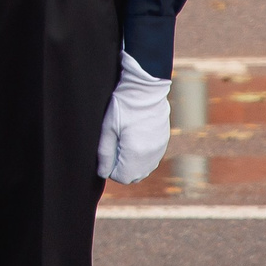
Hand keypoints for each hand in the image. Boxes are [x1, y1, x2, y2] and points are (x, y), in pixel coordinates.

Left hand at [96, 51, 172, 184]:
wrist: (146, 88)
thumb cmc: (123, 106)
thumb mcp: (108, 129)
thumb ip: (104, 153)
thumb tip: (102, 172)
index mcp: (136, 154)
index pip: (122, 177)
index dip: (110, 169)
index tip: (107, 153)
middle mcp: (152, 155)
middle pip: (134, 176)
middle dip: (121, 168)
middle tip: (113, 147)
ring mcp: (160, 149)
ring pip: (144, 168)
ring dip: (132, 162)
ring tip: (123, 141)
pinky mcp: (164, 141)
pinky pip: (152, 158)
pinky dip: (142, 155)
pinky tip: (134, 137)